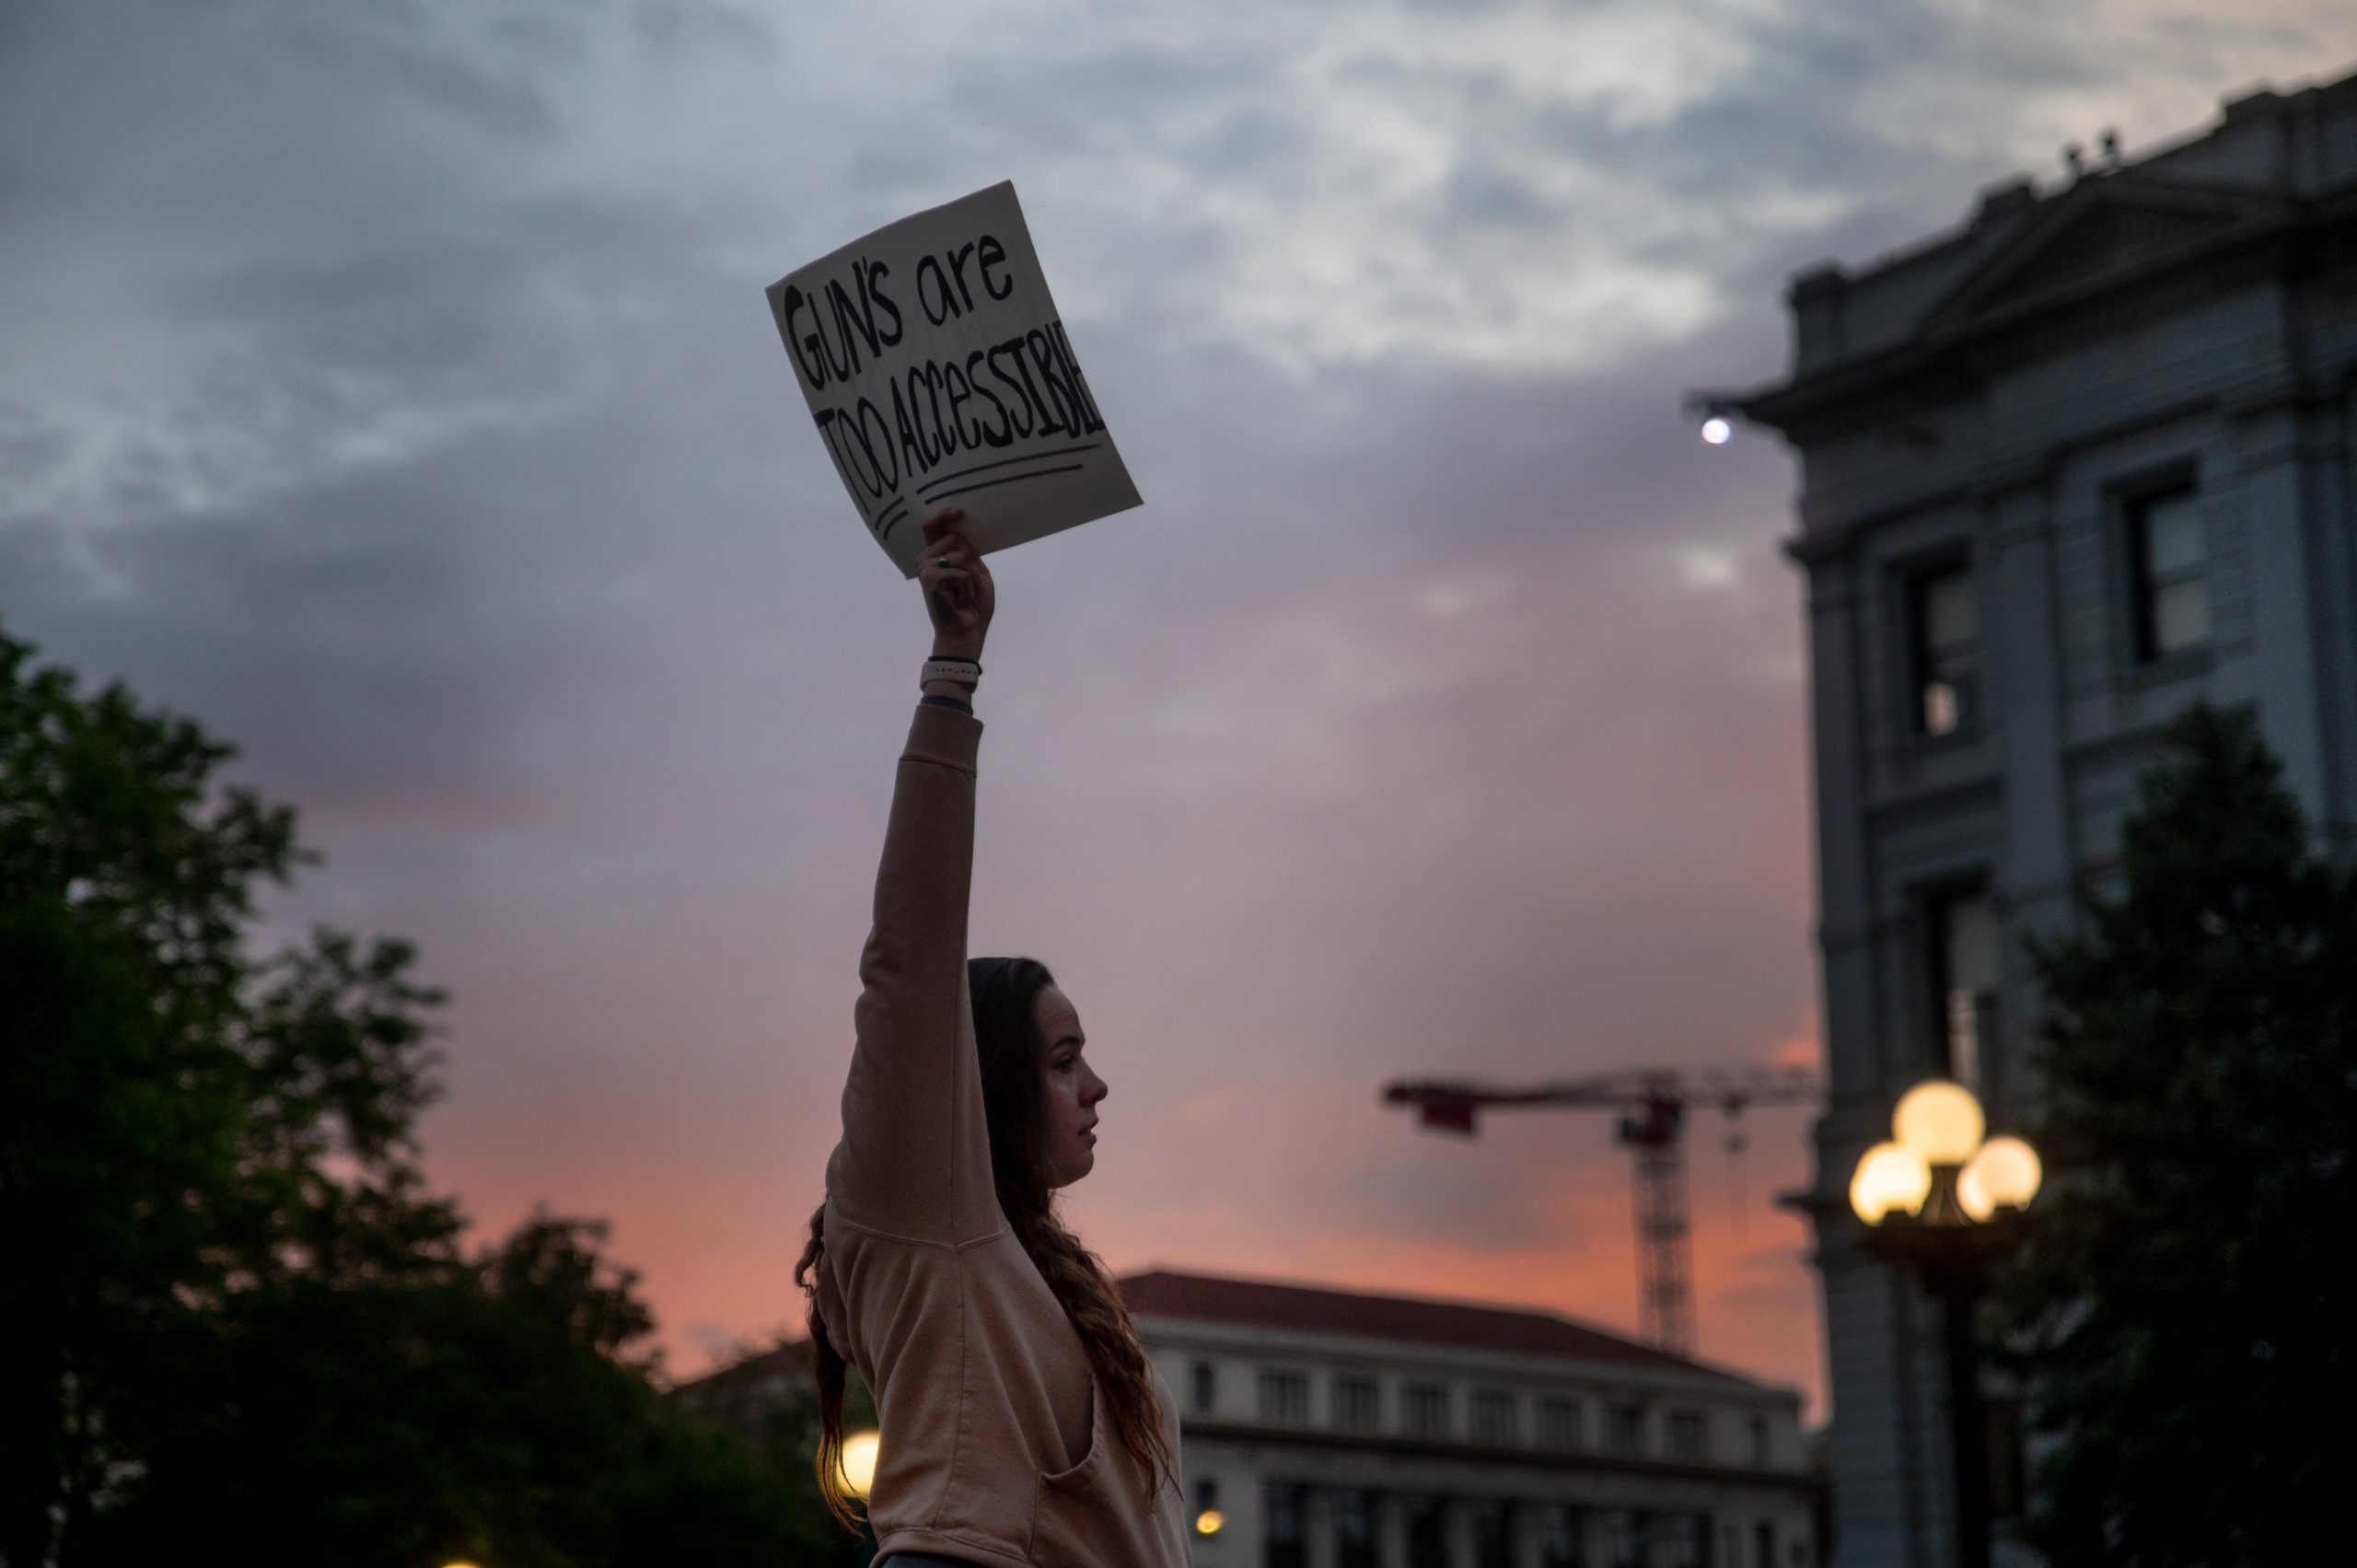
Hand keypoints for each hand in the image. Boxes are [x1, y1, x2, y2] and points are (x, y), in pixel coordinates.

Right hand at [917, 507, 992, 660]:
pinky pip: (961, 571)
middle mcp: (927, 559)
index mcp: (936, 556)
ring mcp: (925, 568)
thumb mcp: (977, 573)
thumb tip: (961, 532)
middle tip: (969, 583)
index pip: (933, 528)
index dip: (944, 516)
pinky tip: (961, 599)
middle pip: (956, 538)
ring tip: (964, 593)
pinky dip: (969, 586)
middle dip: (972, 559)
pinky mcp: (929, 579)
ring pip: (960, 554)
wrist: (967, 631)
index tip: (959, 511)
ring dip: (972, 576)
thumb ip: (969, 553)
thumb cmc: (973, 605)